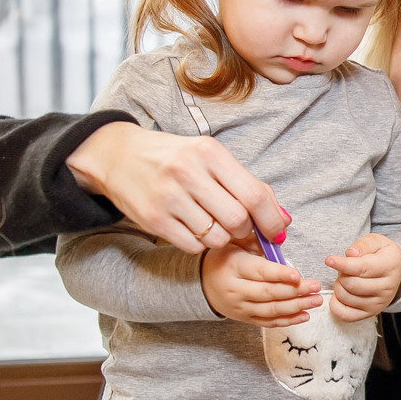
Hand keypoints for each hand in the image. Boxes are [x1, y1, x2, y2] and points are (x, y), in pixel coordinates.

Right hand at [66, 121, 289, 254]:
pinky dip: (200, 243)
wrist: (118, 156)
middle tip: (240, 227)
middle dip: (246, 231)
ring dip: (222, 238)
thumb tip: (282, 219)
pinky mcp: (154, 219)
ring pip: (217, 237)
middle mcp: (189, 173)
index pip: (254, 195)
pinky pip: (193, 246)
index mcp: (209, 153)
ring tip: (211, 223)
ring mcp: (169, 197)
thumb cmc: (174, 158)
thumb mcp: (209, 157)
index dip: (271, 220)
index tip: (276, 232)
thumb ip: (246, 184)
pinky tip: (192, 227)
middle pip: (238, 220)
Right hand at [201, 243, 320, 325]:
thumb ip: (260, 237)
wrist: (202, 282)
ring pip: (271, 310)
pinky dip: (288, 321)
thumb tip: (283, 226)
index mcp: (234, 266)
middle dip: (295, 291)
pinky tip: (304, 315)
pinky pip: (268, 322)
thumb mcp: (236, 241)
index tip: (298, 275)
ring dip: (296, 306)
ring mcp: (240, 306)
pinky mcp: (245, 318)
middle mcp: (235, 289)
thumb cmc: (226, 257)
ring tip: (316, 300)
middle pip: (268, 293)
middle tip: (316, 286)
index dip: (279, 274)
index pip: (259, 272)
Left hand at [326, 233, 400, 320]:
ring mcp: (379, 303)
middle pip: (351, 284)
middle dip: (341, 274)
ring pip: (346, 298)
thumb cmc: (382, 254)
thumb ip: (363, 245)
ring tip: (346, 279)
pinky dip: (336, 304)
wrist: (395, 272)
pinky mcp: (370, 313)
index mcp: (389, 267)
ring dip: (339, 286)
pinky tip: (340, 293)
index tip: (329, 260)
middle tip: (344, 268)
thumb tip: (350, 254)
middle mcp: (386, 288)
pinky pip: (345, 314)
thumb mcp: (376, 241)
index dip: (343, 264)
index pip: (362, 268)